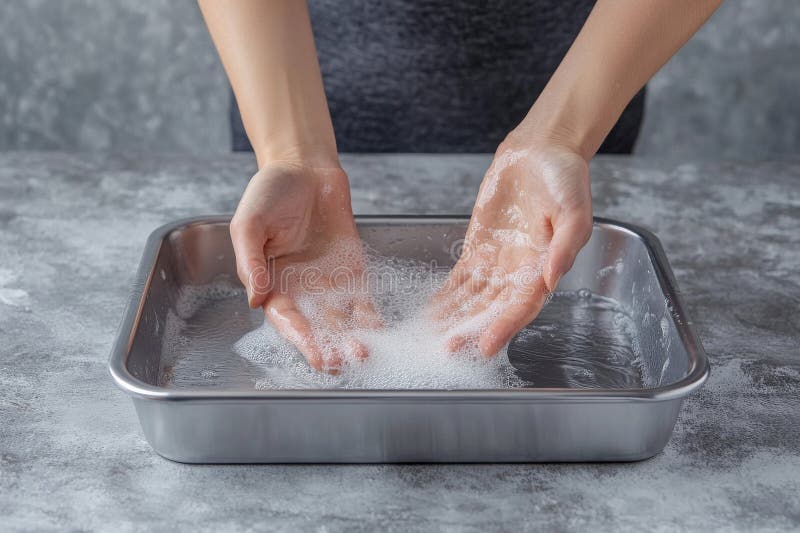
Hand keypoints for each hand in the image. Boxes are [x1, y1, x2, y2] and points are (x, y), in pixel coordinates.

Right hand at [230, 162, 378, 372]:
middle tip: (338, 362)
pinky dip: (370, 318)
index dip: (298, 336)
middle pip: (315, 327)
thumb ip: (250, 261)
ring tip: (361, 354)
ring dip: (350, 339)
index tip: (312, 349)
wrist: (304, 167)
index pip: (285, 319)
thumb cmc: (270, 193)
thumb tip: (254, 297)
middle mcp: (301, 290)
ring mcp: (329, 283)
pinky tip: (378, 333)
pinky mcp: (353, 271)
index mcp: (272, 284)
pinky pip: (363, 300)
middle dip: (326, 347)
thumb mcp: (249, 224)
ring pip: (341, 320)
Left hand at [430, 139, 592, 356]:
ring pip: (472, 299)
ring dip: (454, 318)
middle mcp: (519, 272)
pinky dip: (446, 296)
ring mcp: (496, 262)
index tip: (486, 345)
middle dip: (471, 330)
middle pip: (492, 309)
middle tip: (447, 349)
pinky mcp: (478, 248)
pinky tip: (432, 311)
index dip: (504, 327)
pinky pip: (460, 278)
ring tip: (432, 337)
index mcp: (543, 267)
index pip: (522, 306)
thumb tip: (551, 278)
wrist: (542, 151)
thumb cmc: (565, 179)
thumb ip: (564, 246)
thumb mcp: (574, 211)